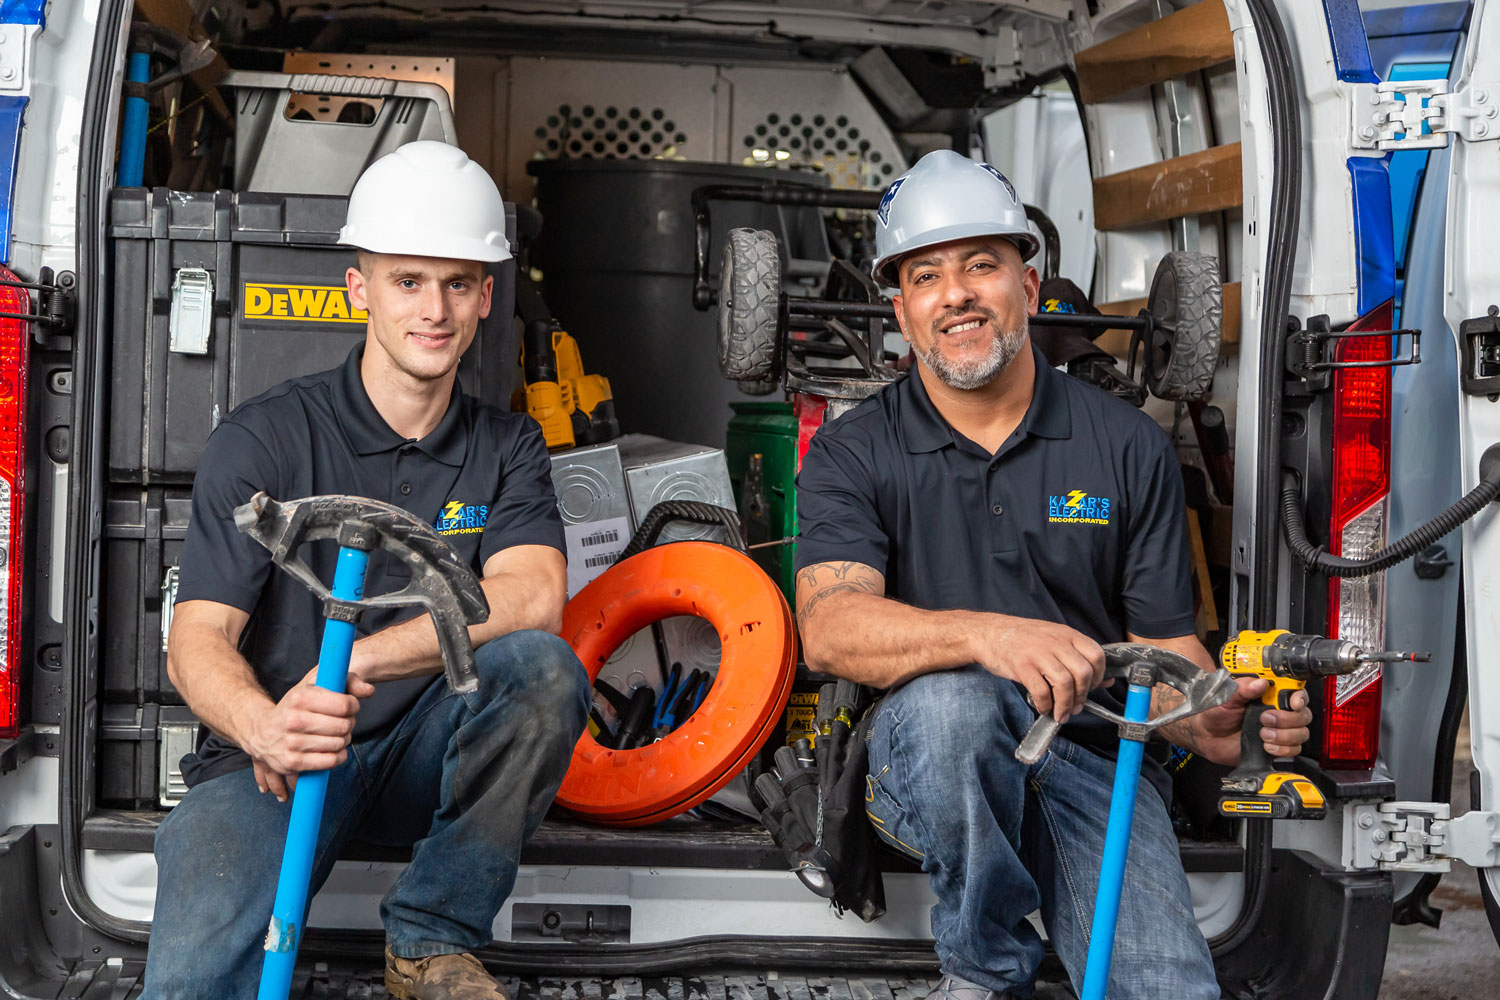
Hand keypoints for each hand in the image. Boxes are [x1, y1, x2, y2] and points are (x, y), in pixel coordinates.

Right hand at [245, 666, 375, 801]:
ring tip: (336, 735)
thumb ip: (346, 681)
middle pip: (344, 725)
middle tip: (343, 722)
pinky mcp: (292, 763)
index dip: (353, 706)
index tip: (349, 706)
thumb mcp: (315, 685)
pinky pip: (331, 761)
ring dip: (344, 740)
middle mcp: (294, 720)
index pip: (344, 704)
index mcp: (299, 697)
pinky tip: (335, 749)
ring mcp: (292, 743)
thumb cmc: (295, 707)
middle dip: (349, 723)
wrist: (261, 732)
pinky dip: (339, 756)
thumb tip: (370, 690)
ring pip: (339, 744)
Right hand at [970, 615, 1105, 720]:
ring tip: (1061, 713)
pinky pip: (1041, 691)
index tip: (1091, 687)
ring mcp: (1038, 653)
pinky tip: (1044, 707)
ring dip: (1065, 705)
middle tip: (1076, 706)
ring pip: (1064, 684)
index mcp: (1067, 635)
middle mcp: (1055, 642)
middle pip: (1082, 672)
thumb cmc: (1024, 639)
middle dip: (1082, 695)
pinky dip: (1045, 705)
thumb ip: (1078, 657)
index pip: (1096, 654)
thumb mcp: (1054, 640)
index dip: (1098, 675)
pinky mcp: (1022, 666)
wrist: (990, 633)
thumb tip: (1105, 681)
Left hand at [1188, 677, 1312, 766]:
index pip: (1296, 691)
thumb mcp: (1226, 697)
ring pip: (1301, 733)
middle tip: (1264, 719)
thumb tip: (1260, 683)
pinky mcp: (1279, 746)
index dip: (1300, 697)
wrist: (1209, 737)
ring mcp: (1281, 729)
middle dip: (1287, 719)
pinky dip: (1282, 749)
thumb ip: (1243, 689)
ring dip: (1283, 736)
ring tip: (1262, 734)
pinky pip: (1294, 749)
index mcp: (1269, 694)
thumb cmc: (1217, 713)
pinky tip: (1266, 746)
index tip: (1293, 703)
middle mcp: (1279, 710)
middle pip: (1303, 714)